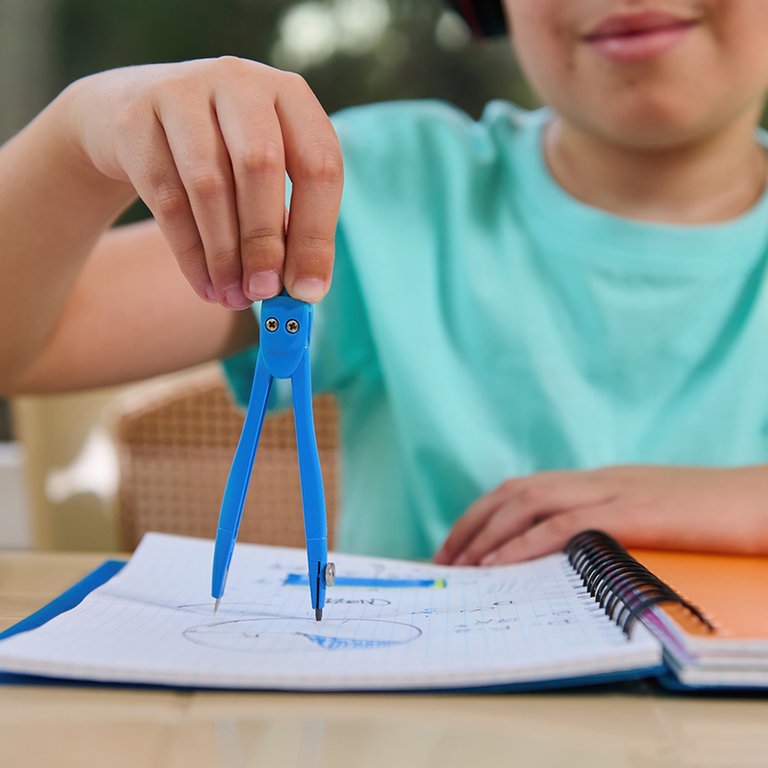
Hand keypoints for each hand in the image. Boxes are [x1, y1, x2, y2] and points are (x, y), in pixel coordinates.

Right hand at [64, 57, 342, 308]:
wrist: (129, 115)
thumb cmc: (218, 155)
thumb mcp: (261, 174)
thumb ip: (287, 223)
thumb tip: (304, 290)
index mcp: (289, 95)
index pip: (319, 164)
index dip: (317, 233)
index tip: (308, 290)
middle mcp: (240, 82)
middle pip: (260, 166)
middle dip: (265, 242)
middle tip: (265, 294)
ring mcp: (182, 91)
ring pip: (209, 185)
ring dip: (225, 254)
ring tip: (233, 297)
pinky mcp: (136, 119)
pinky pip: (167, 199)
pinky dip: (190, 253)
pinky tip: (205, 285)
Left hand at [434, 465, 767, 564]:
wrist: (763, 498)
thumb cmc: (711, 516)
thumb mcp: (647, 519)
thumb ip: (606, 529)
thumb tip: (568, 557)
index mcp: (596, 482)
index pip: (522, 490)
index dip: (483, 516)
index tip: (457, 547)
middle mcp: (595, 480)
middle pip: (513, 492)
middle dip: (470, 525)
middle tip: (443, 561)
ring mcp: (612, 491)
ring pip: (529, 502)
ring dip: (486, 535)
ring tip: (460, 567)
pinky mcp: (632, 512)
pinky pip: (565, 525)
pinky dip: (524, 543)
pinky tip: (500, 564)